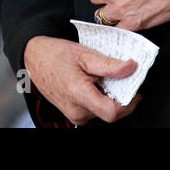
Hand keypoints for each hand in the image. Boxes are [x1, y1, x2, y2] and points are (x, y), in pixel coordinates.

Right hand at [23, 36, 141, 125]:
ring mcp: (74, 115)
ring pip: (103, 112)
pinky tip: (97, 83)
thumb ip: (110, 64)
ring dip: (111, 96)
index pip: (111, 112)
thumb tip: (131, 68)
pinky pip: (94, 110)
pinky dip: (101, 97)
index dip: (129, 102)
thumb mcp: (85, 54)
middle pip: (110, 112)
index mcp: (78, 95)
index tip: (135, 90)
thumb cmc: (56, 55)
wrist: (34, 59)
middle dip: (121, 97)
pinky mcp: (73, 114)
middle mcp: (76, 111)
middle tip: (121, 77)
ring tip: (104, 77)